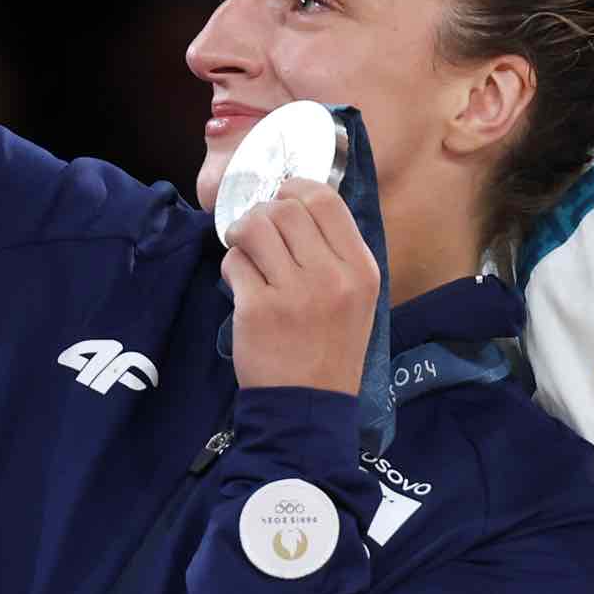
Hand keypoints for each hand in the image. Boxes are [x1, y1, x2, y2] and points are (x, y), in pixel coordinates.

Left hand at [223, 179, 381, 396]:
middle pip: (285, 209)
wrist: (308, 404)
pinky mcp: (258, 309)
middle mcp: (332, 277)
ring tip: (247, 253)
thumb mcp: (358, 297)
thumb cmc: (331, 347)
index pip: (325, 200)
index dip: (295, 188)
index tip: (283, 198)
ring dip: (243, 234)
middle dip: (264, 214)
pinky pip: (234, 263)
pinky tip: (243, 286)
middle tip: (259, 234)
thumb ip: (337, 252)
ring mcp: (294, 293)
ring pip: (255, 228)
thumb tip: (300, 203)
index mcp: (361, 269)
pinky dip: (233, 268)